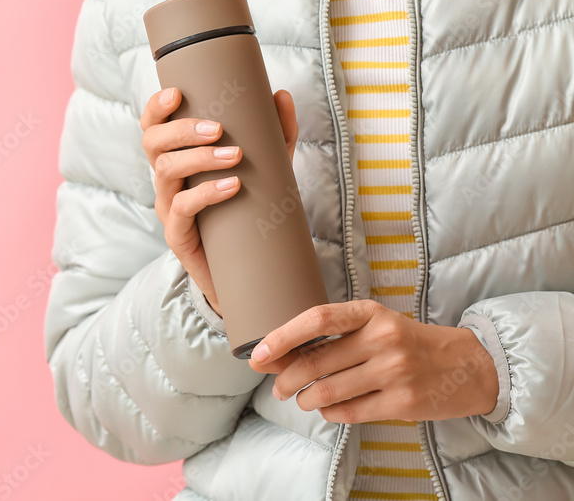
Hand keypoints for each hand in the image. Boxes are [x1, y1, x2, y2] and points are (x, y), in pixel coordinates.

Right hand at [140, 86, 299, 316]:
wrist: (247, 266)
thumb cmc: (248, 207)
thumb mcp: (266, 164)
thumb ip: (275, 130)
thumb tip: (281, 95)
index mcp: (176, 156)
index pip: (152, 126)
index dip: (155, 108)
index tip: (177, 94)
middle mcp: (165, 179)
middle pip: (152, 143)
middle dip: (182, 130)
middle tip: (218, 129)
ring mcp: (167, 206)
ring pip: (165, 171)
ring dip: (199, 158)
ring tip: (235, 156)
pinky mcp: (177, 234)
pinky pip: (181, 208)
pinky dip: (206, 193)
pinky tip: (232, 186)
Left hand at [247, 299, 498, 422]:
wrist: (468, 366)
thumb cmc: (407, 343)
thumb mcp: (373, 327)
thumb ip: (329, 338)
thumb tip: (272, 354)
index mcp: (370, 313)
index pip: (317, 319)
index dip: (283, 336)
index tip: (259, 352)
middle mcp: (383, 339)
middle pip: (316, 362)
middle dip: (286, 378)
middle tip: (278, 386)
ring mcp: (395, 372)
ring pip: (328, 391)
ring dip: (306, 400)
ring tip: (304, 399)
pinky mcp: (404, 403)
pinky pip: (349, 412)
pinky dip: (330, 414)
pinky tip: (329, 409)